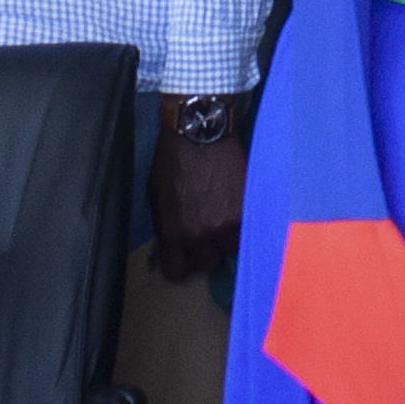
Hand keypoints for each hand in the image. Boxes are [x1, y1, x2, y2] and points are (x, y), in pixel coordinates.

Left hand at [150, 110, 249, 284]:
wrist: (199, 131)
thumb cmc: (172, 159)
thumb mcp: (157, 196)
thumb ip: (166, 224)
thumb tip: (173, 243)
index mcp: (172, 232)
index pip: (177, 272)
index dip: (182, 264)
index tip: (187, 256)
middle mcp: (199, 234)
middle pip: (208, 264)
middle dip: (208, 250)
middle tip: (209, 233)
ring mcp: (225, 224)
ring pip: (232, 248)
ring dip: (229, 236)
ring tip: (226, 217)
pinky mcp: (246, 209)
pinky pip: (248, 230)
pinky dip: (244, 222)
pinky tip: (238, 207)